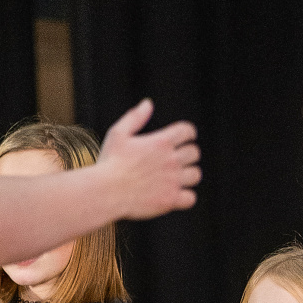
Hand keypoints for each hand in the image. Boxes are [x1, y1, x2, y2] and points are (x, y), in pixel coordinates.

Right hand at [97, 99, 200, 217]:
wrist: (106, 192)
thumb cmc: (110, 162)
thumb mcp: (118, 134)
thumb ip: (135, 117)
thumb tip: (148, 103)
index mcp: (161, 142)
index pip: (188, 131)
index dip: (187, 133)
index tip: (184, 139)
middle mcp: (171, 160)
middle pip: (194, 153)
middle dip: (187, 154)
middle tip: (176, 160)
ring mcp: (173, 181)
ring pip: (196, 174)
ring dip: (188, 174)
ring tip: (176, 177)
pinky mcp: (171, 199)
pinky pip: (191, 198)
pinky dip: (186, 197)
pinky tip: (175, 194)